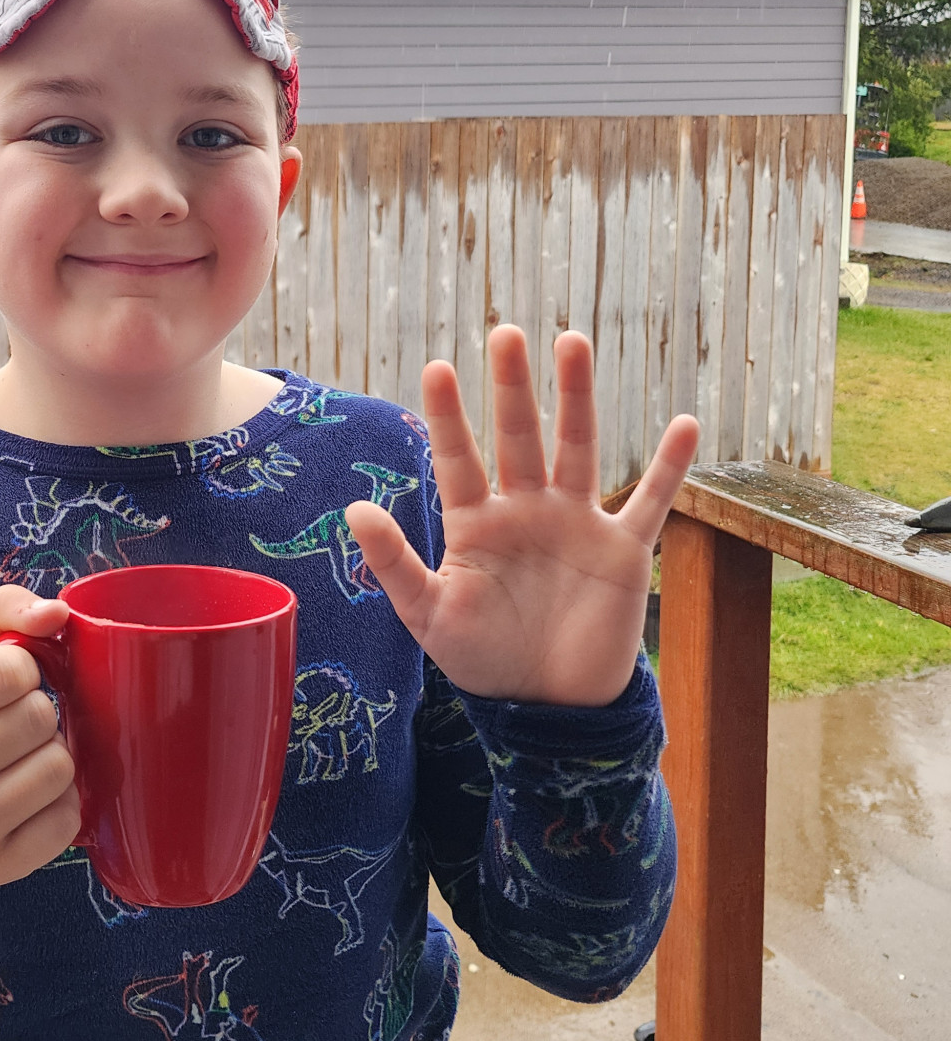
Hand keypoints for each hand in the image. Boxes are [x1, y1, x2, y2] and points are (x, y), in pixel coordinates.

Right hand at [0, 588, 80, 886]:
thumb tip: (58, 612)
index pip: (11, 670)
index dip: (21, 670)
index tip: (0, 685)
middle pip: (40, 718)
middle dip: (36, 713)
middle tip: (8, 727)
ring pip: (59, 768)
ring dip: (50, 758)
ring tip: (16, 762)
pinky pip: (67, 820)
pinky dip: (57, 805)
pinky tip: (24, 800)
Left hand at [345, 327, 698, 706]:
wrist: (548, 707)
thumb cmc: (482, 658)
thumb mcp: (429, 616)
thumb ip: (394, 564)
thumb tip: (354, 509)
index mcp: (476, 523)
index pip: (458, 458)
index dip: (448, 416)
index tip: (437, 366)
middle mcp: (526, 509)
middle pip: (518, 436)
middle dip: (512, 386)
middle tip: (505, 332)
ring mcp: (576, 523)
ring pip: (576, 447)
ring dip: (576, 396)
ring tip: (571, 342)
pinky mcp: (623, 551)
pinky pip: (650, 502)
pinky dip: (670, 467)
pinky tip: (686, 426)